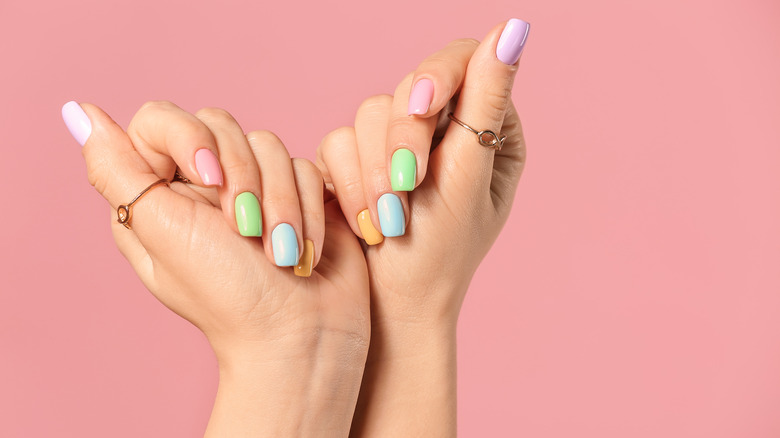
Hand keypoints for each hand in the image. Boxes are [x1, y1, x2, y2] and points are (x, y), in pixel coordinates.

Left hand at [64, 101, 369, 436]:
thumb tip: (78, 114)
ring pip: (270, 145)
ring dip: (281, 203)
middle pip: (221, 125)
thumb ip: (117, 171)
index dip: (189, 138)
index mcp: (159, 192)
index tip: (208, 179)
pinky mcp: (299, 193)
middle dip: (243, 178)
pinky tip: (303, 249)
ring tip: (280, 252)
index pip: (161, 119)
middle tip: (245, 231)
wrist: (299, 332)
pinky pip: (306, 166)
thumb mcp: (162, 232)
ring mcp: (255, 186)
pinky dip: (308, 210)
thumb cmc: (227, 295)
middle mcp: (205, 184)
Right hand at [315, 19, 529, 435]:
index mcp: (488, 130)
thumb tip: (514, 28)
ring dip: (374, 170)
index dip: (437, 74)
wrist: (392, 307)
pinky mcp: (358, 161)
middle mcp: (444, 130)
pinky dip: (350, 181)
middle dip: (402, 141)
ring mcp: (398, 145)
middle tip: (406, 189)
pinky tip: (366, 219)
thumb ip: (485, 103)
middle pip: (410, 86)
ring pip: (370, 113)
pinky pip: (338, 140)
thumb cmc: (440, 255)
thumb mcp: (468, 178)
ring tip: (387, 220)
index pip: (464, 63)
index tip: (421, 105)